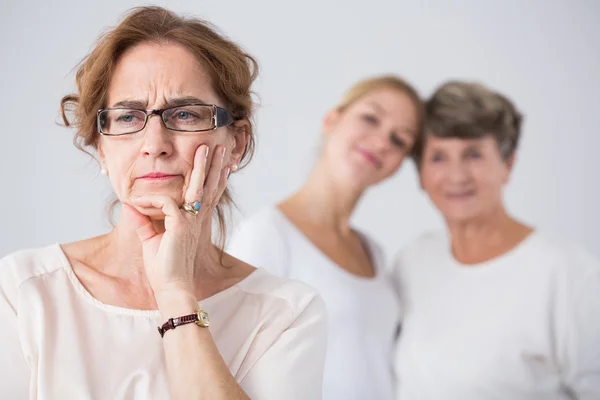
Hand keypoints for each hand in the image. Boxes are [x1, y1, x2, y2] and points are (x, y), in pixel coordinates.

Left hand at [124, 145, 229, 295]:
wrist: (170, 288)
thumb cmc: (163, 268)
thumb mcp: (151, 240)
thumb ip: (143, 221)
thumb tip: (130, 206)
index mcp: (194, 222)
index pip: (208, 194)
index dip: (216, 179)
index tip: (225, 165)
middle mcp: (197, 219)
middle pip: (209, 186)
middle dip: (214, 165)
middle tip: (220, 147)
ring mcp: (191, 220)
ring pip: (199, 187)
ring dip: (202, 166)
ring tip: (205, 149)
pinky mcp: (180, 224)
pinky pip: (164, 201)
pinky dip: (148, 199)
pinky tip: (136, 201)